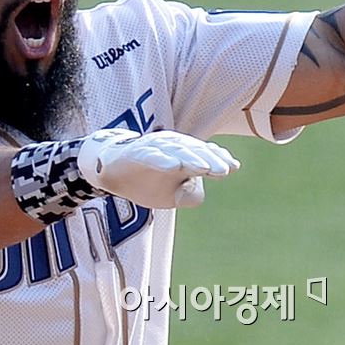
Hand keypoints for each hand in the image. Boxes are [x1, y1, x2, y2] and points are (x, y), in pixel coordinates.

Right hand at [77, 129, 239, 208]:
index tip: (234, 167)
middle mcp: (171, 148)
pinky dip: (162, 160)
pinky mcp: (136, 153)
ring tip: (204, 168)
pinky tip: (173, 166)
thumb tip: (199, 191)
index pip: (205, 154)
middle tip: (224, 170)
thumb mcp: (172, 197)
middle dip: (210, 160)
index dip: (219, 159)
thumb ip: (191, 196)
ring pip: (175, 151)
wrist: (110, 170)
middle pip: (194, 151)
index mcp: (183, 156)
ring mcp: (154, 148)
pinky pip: (150, 155)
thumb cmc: (146, 180)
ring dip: (190, 158)